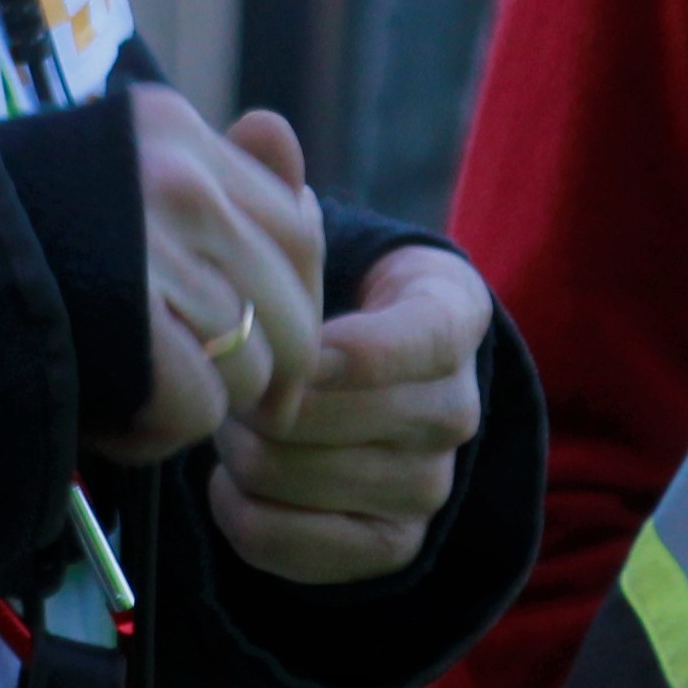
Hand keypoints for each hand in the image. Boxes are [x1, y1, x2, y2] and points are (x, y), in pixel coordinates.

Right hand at [99, 89, 324, 467]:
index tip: (261, 337)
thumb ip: (209, 181)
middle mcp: (181, 179)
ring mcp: (161, 252)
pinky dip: (156, 435)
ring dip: (198, 404)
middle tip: (210, 395)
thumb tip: (306, 196)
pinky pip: (198, 410)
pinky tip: (106, 417)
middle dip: (264, 369)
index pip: (295, 224)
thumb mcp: (105, 170)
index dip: (289, 297)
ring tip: (129, 395)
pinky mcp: (135, 326)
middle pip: (290, 305)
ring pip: (249, 368)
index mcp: (173, 131)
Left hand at [212, 217, 488, 591]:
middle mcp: (457, 410)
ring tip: (238, 420)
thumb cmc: (331, 306)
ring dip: (236, 447)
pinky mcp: (390, 547)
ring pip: (284, 472)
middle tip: (230, 376)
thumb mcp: (326, 248)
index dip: (339, 349)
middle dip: (250, 394)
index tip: (282, 342)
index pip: (413, 340)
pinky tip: (237, 478)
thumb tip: (266, 140)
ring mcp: (429, 487)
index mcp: (453, 317)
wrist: (365, 386)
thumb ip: (288, 205)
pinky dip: (235, 508)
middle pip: (319, 415)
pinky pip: (277, 539)